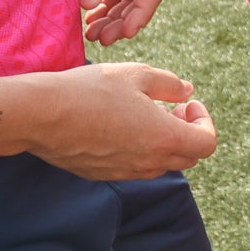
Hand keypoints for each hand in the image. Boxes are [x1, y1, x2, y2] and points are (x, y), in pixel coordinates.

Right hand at [23, 61, 217, 179]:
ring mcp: (126, 172)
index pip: (206, 143)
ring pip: (161, 164)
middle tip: (172, 108)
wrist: (43, 115)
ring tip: (145, 115)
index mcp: (164, 138)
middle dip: (188, 132)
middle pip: (188, 157)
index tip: (187, 103)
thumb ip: (170, 84)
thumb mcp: (137, 75)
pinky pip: (135, 167)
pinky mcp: (104, 174)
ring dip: (164, 142)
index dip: (204, 121)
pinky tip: (121, 126)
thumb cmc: (92, 89)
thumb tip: (187, 91)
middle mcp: (149, 163)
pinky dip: (140, 150)